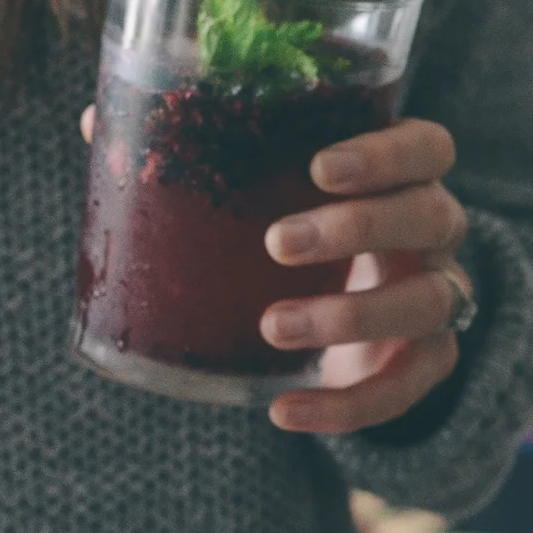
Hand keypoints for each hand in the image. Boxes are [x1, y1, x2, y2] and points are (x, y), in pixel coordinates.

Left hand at [75, 107, 470, 430]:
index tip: (318, 166)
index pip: (427, 147)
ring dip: (353, 315)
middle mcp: (434, 229)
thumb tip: (97, 120)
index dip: (387, 152)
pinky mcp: (425, 361)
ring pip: (428, 302)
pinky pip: (408, 386)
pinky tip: (284, 412)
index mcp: (399, 172)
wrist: (336, 320)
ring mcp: (436, 295)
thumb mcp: (253, 190)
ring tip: (272, 326)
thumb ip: (194, 152)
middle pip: (432, 215)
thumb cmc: (289, 226)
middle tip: (276, 243)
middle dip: (359, 226)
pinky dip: (348, 407)